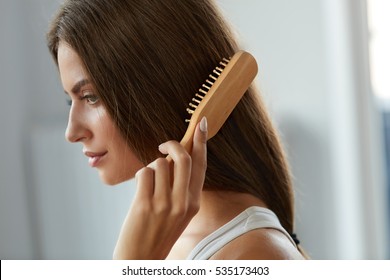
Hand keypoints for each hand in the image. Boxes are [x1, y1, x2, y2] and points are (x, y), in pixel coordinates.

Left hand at [113, 117, 207, 258]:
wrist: (141, 258)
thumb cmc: (159, 231)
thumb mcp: (179, 211)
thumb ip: (180, 186)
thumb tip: (172, 157)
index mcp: (194, 202)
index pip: (201, 165)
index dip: (201, 142)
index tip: (201, 124)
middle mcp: (183, 202)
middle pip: (183, 158)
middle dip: (172, 144)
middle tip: (163, 145)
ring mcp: (165, 204)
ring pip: (159, 164)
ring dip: (151, 167)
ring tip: (148, 183)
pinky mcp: (145, 205)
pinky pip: (145, 173)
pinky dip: (141, 176)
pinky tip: (140, 189)